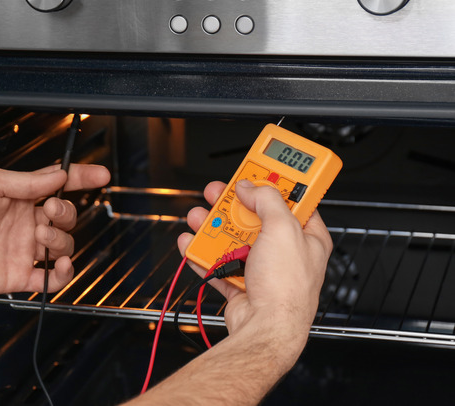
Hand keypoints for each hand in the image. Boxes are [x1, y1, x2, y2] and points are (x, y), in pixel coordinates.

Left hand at [0, 164, 110, 296]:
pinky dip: (64, 274)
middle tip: (49, 209)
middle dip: (66, 212)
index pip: (57, 187)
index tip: (100, 175)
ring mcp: (22, 250)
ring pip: (62, 246)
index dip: (81, 180)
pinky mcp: (17, 275)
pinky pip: (50, 280)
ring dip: (60, 238)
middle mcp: (23, 224)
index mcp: (17, 198)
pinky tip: (62, 264)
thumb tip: (57, 175)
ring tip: (40, 234)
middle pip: (65, 217)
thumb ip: (27, 182)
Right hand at [177, 180, 331, 348]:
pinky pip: (218, 264)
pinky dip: (203, 254)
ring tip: (199, 218)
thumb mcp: (282, 229)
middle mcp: (285, 252)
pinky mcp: (241, 285)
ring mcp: (262, 269)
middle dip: (233, 204)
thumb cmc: (286, 290)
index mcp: (307, 237)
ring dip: (213, 228)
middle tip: (219, 192)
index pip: (293, 200)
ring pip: (233, 239)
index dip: (275, 182)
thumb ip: (266, 200)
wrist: (265, 330)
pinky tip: (192, 244)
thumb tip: (252, 187)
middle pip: (256, 217)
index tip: (260, 169)